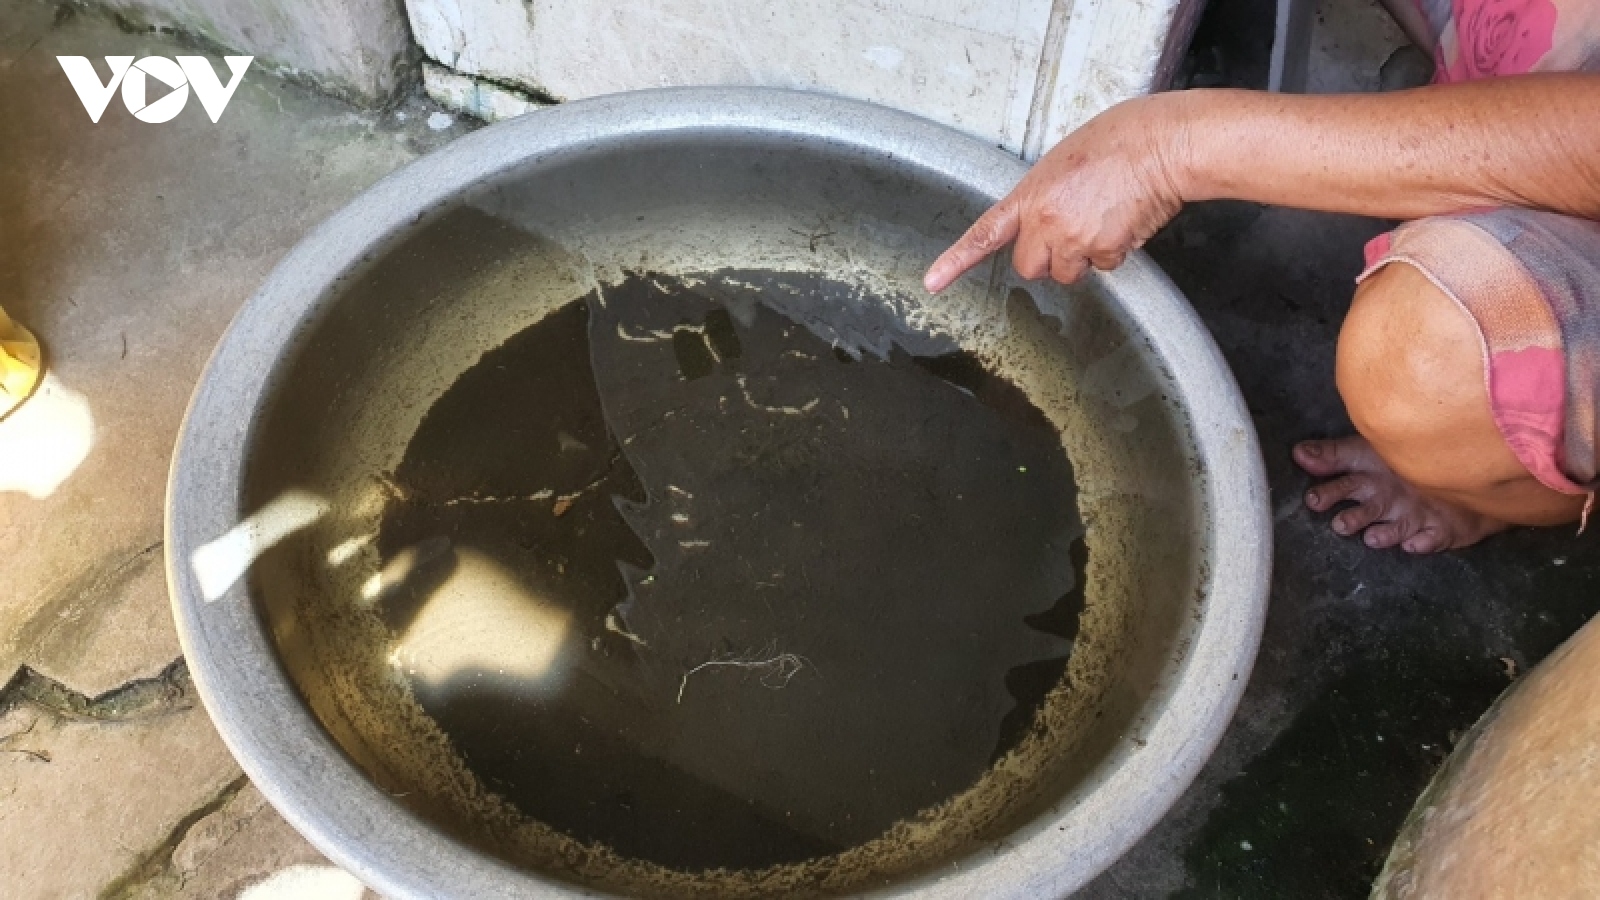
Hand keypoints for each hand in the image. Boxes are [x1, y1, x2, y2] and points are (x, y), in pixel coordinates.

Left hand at [924, 94, 1190, 291]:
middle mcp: (1045, 222)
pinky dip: (1114, 251)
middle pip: (1031, 267)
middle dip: (1048, 257)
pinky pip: (1104, 267)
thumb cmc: (1117, 141)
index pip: (984, 233)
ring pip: (1068, 272)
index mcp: (1029, 196)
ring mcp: (1074, 239)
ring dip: (1081, 257)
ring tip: (1102, 219)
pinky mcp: (1104, 250)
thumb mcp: (1062, 163)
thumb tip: (1047, 220)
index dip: (956, 261)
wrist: (1158, 144)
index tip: (933, 282)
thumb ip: (1044, 197)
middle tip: (1071, 230)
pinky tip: (1123, 220)